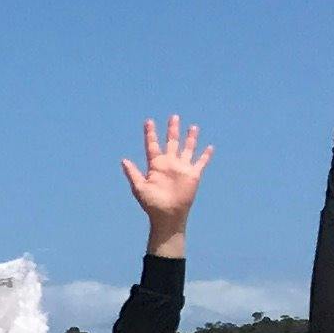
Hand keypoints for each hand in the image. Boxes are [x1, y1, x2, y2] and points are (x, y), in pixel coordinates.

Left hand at [122, 113, 210, 251]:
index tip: (149, 121)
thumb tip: (123, 160)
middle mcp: (169, 164)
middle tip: (174, 117)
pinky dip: (205, 155)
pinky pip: (200, 162)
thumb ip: (133, 173)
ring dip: (190, 138)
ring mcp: (181, 168)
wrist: (168, 215)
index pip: (152, 145)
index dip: (150, 134)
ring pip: (187, 149)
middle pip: (171, 142)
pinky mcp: (193, 175)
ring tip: (193, 126)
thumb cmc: (152, 204)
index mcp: (155, 165)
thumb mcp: (140, 188)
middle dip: (172, 130)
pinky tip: (210, 147)